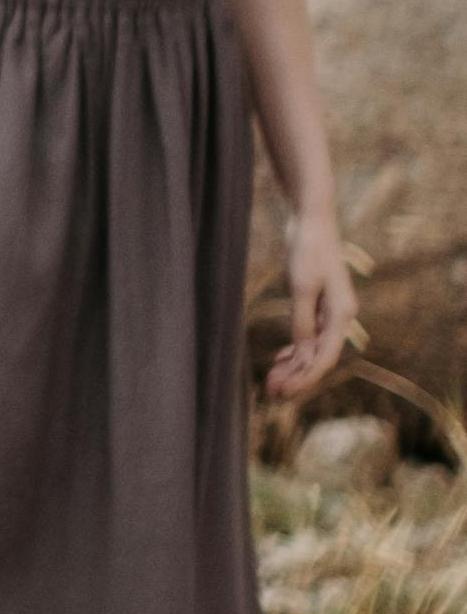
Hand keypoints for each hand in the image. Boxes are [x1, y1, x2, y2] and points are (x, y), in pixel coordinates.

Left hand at [270, 214, 359, 395]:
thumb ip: (303, 321)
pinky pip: (310, 335)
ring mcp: (331, 310)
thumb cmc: (308, 249)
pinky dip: (296, 350)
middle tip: (272, 393)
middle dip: (297, 376)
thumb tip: (302, 352)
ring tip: (273, 382)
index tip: (284, 391)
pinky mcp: (319, 303)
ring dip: (295, 366)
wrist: (312, 220)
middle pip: (319, 357)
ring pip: (314, 348)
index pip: (325, 357)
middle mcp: (341, 316)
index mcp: (342, 314)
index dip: (305, 377)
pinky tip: (282, 360)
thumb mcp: (302, 287)